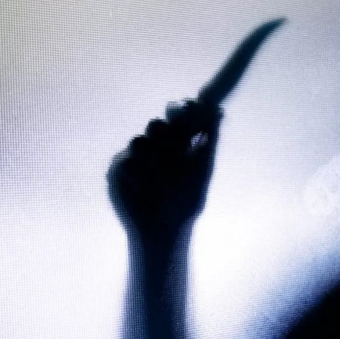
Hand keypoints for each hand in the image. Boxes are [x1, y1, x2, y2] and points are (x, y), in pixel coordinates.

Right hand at [108, 99, 221, 241]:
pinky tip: (145, 190)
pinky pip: (127, 161)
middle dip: (166, 132)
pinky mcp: (119, 171)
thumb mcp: (202, 168)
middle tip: (177, 144)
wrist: (164, 229)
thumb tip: (220, 111)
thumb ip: (210, 139)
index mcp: (178, 146)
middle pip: (157, 124)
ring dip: (152, 156)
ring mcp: (137, 158)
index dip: (184, 111)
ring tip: (162, 180)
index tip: (191, 109)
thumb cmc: (187, 201)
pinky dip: (139, 174)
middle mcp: (156, 148)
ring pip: (140, 140)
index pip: (178, 119)